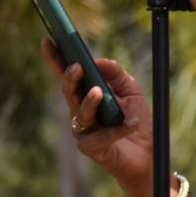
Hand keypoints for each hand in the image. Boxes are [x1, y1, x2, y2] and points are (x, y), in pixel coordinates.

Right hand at [41, 39, 155, 196]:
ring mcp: (82, 130)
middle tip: (77, 66)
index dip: (56, 59)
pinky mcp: (90, 148)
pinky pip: (100, 135)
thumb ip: (117, 74)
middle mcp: (80, 111)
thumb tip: (99, 61)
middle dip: (70, 78)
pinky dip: (118, 129)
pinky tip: (131, 124)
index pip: (68, 74)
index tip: (48, 40)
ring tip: (99, 93)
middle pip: (68, 91)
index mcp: (87, 95)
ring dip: (89, 101)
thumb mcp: (132, 91)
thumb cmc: (137, 122)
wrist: (147, 156)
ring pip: (79, 112)